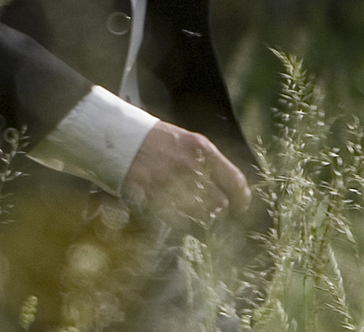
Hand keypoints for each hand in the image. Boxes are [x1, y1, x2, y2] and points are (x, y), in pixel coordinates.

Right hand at [120, 121, 251, 227]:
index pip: (234, 179)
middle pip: (220, 203)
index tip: (241, 206)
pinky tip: (181, 219)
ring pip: (201, 215)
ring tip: (199, 220)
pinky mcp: (154, 198)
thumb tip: (227, 188)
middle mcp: (190, 167)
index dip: (242, 197)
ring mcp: (172, 184)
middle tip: (217, 215)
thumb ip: (208, 163)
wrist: (122, 139)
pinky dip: (183, 224)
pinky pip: (179, 222)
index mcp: (202, 149)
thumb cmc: (158, 141)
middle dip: (220, 211)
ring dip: (203, 220)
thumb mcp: (188, 142)